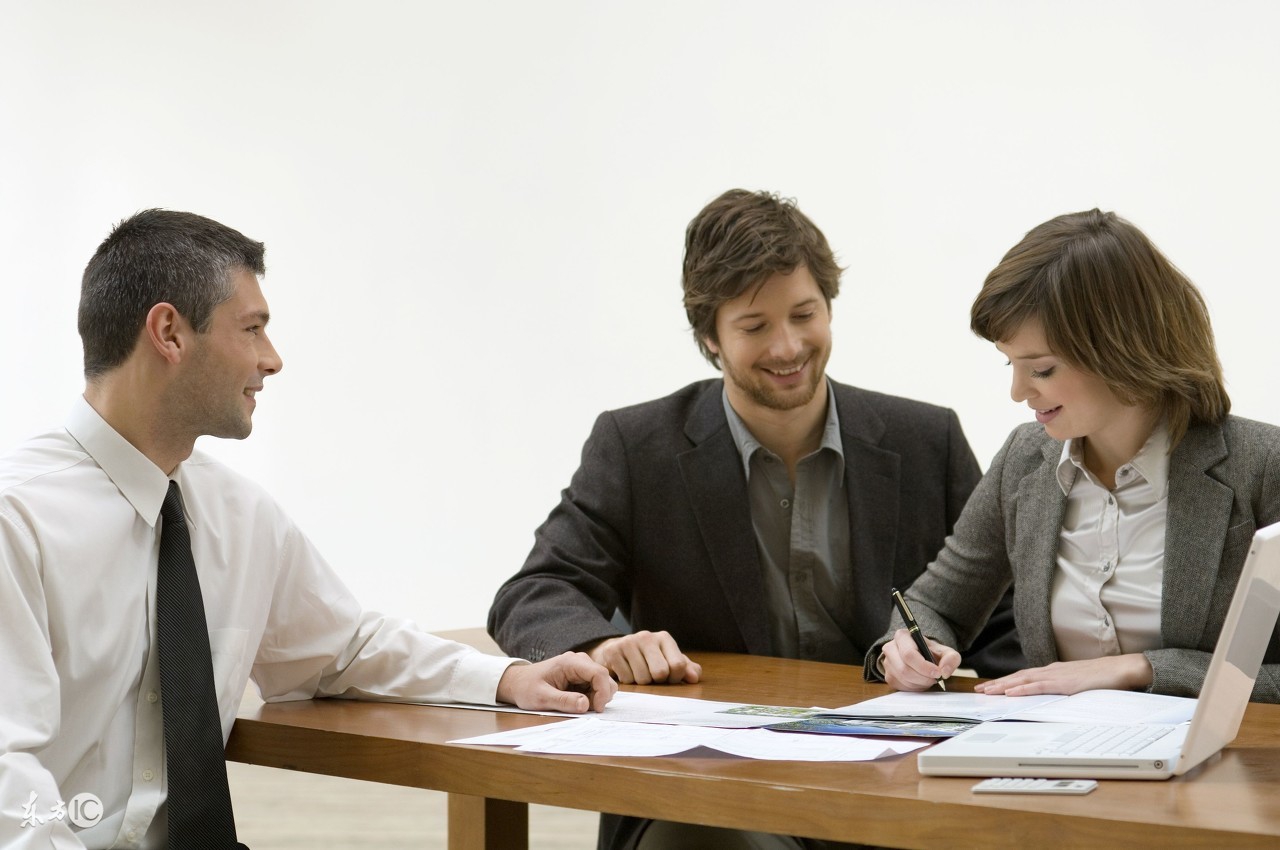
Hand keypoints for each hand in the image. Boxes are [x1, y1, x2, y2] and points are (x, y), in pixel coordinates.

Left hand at [496, 651, 616, 712]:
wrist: (517, 683)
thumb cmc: (526, 688)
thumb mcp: (542, 698)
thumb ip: (564, 701)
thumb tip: (586, 705)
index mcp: (571, 662)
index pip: (599, 673)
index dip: (602, 692)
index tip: (596, 709)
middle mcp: (580, 661)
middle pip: (605, 678)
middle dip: (600, 697)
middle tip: (585, 710)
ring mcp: (581, 668)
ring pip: (603, 684)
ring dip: (596, 698)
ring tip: (577, 706)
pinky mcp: (581, 676)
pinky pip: (595, 688)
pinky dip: (591, 698)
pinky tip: (576, 702)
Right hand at [587, 630, 702, 683]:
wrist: (617, 650)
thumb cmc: (648, 659)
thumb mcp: (668, 661)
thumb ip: (685, 668)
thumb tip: (694, 677)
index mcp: (664, 638)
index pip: (678, 665)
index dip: (675, 678)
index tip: (669, 678)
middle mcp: (646, 636)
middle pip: (660, 672)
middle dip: (657, 681)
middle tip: (652, 677)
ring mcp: (628, 642)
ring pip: (642, 679)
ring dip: (642, 683)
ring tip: (638, 673)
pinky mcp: (613, 651)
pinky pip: (626, 679)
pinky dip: (628, 681)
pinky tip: (626, 672)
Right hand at [881, 628, 960, 691]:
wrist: (923, 656)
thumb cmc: (932, 652)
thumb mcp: (946, 652)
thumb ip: (951, 658)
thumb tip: (944, 672)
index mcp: (902, 636)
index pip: (909, 654)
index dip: (924, 667)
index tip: (937, 672)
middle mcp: (890, 648)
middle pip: (904, 669)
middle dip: (923, 678)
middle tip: (934, 678)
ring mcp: (887, 663)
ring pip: (903, 680)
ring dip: (920, 683)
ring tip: (928, 678)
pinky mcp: (888, 676)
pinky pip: (901, 687)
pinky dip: (914, 688)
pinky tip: (920, 682)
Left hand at [973, 654, 1152, 695]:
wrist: (1121, 669)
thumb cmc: (1103, 677)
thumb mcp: (1078, 685)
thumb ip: (1064, 689)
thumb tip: (1053, 698)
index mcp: (1054, 671)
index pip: (1024, 676)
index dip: (1006, 681)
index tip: (990, 687)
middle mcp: (1051, 671)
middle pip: (1018, 677)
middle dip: (998, 683)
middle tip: (979, 690)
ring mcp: (1057, 675)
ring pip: (1023, 680)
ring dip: (1003, 685)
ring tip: (987, 691)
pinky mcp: (1064, 682)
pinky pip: (1038, 686)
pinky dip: (1022, 689)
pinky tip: (1010, 692)